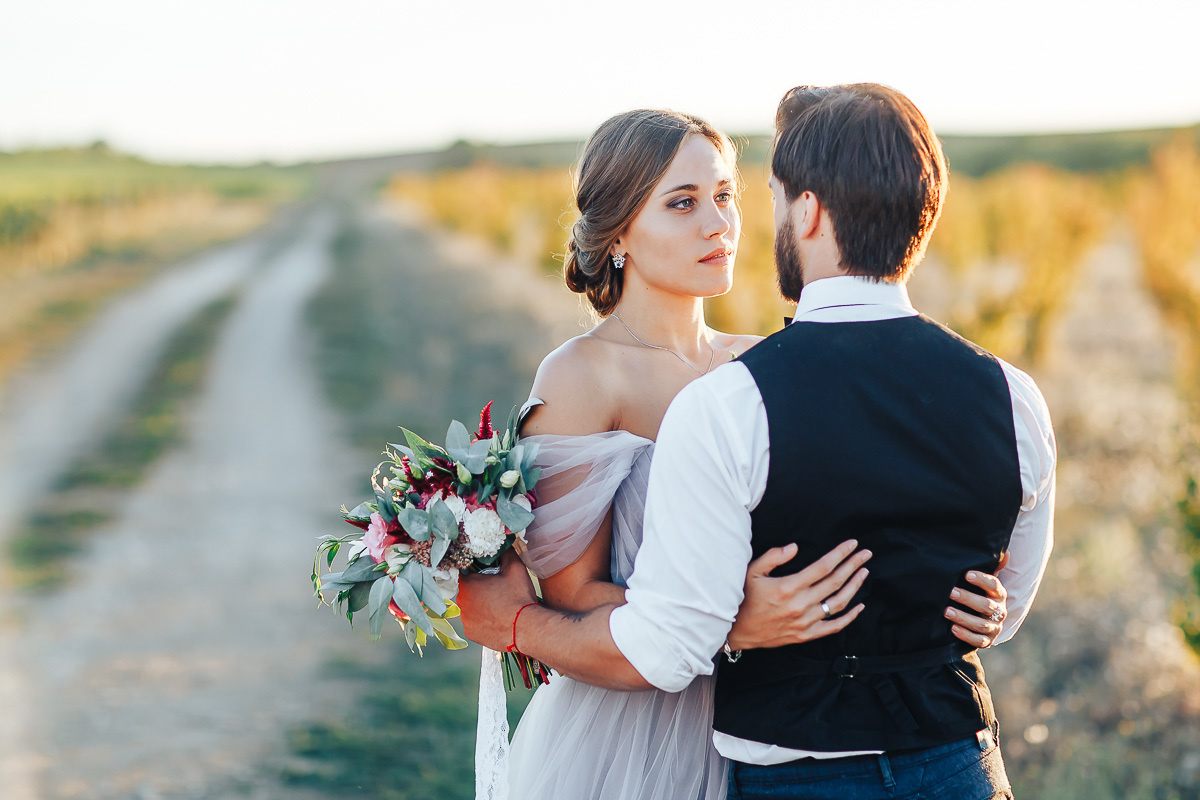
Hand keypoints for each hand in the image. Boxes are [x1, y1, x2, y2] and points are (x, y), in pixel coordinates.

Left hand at [456, 549, 536, 651]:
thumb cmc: (518, 597)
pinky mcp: (470, 634)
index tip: (490, 576)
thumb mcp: (515, 568)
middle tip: (497, 591)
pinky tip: (496, 620)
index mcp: (468, 584)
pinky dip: (482, 621)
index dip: (478, 572)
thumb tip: (503, 545)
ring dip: (480, 606)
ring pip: (470, 608)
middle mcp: (461, 602)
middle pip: (468, 590)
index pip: (467, 572)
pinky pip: (473, 623)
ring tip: (498, 607)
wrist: (525, 628)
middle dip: (479, 589)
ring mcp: (465, 619)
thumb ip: (506, 553)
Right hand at [727, 540, 870, 650]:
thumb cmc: (743, 598)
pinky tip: (859, 606)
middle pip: (835, 582)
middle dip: (853, 565)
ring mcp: (805, 622)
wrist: (736, 630)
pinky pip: (833, 627)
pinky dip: (850, 617)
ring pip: (838, 603)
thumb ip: (773, 557)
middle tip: (866, 554)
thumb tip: (794, 547)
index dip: (840, 554)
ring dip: (854, 586)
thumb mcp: (751, 572)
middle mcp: (800, 605)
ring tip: (864, 573)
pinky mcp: (805, 635)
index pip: (823, 567)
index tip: (852, 544)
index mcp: (789, 587)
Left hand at [945, 553, 1009, 647]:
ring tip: (946, 611)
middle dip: (968, 598)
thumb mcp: (983, 581)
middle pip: (986, 605)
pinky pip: (979, 641)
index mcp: (999, 594)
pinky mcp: (987, 640)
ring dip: (963, 617)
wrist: (979, 619)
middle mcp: (1000, 611)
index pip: (995, 586)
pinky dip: (966, 635)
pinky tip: (952, 628)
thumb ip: (991, 568)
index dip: (982, 580)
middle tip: (951, 592)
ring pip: (981, 624)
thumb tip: (1005, 553)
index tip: (967, 574)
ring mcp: (994, 627)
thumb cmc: (978, 594)